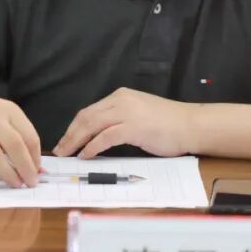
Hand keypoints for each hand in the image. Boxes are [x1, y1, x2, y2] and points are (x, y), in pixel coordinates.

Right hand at [0, 87, 40, 188]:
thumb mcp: (4, 116)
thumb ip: (20, 137)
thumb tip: (38, 168)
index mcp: (9, 110)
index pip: (29, 135)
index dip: (35, 157)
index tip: (38, 171)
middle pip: (13, 144)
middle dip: (25, 167)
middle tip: (31, 183)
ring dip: (6, 172)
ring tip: (16, 185)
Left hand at [53, 88, 195, 158]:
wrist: (191, 125)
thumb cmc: (169, 124)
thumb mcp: (139, 114)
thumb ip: (119, 120)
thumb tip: (98, 136)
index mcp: (121, 96)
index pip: (89, 111)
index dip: (74, 127)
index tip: (66, 140)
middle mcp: (121, 100)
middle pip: (86, 117)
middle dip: (70, 134)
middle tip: (59, 150)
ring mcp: (127, 113)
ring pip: (91, 125)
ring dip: (76, 141)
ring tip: (67, 154)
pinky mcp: (133, 127)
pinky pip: (105, 137)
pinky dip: (92, 147)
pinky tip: (85, 155)